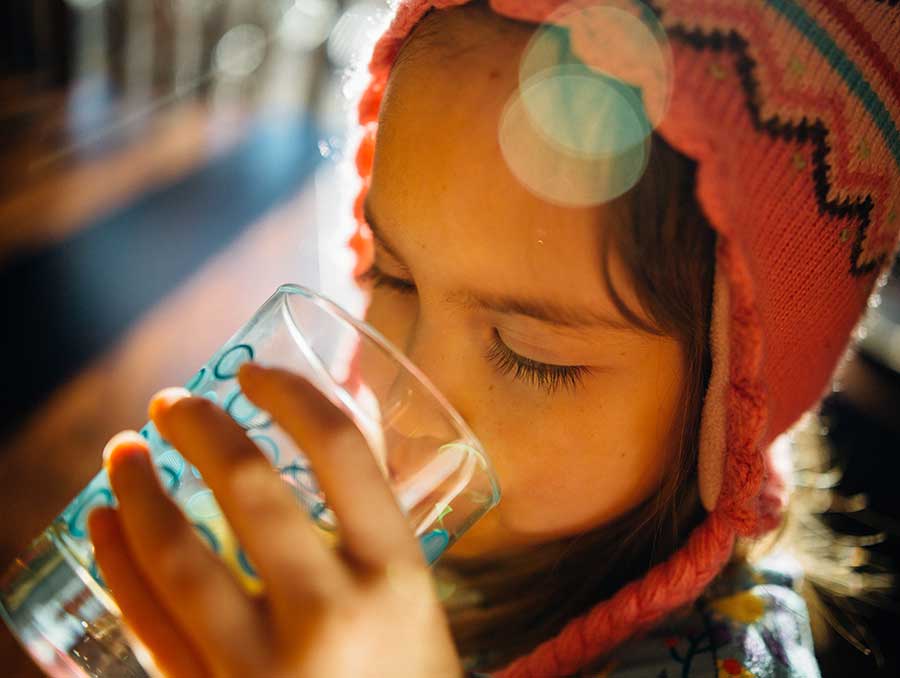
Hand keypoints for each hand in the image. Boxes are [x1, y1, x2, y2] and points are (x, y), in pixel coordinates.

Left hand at [88, 363, 462, 677]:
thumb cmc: (412, 676)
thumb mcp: (416, 593)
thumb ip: (377, 510)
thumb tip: (351, 408)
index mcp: (396, 573)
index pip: (341, 452)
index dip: (291, 395)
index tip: (254, 374)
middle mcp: (331, 612)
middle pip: (249, 488)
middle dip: (200, 429)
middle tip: (173, 403)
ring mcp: (265, 666)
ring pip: (179, 557)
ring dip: (138, 490)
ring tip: (122, 448)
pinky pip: (150, 624)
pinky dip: (118, 564)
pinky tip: (104, 523)